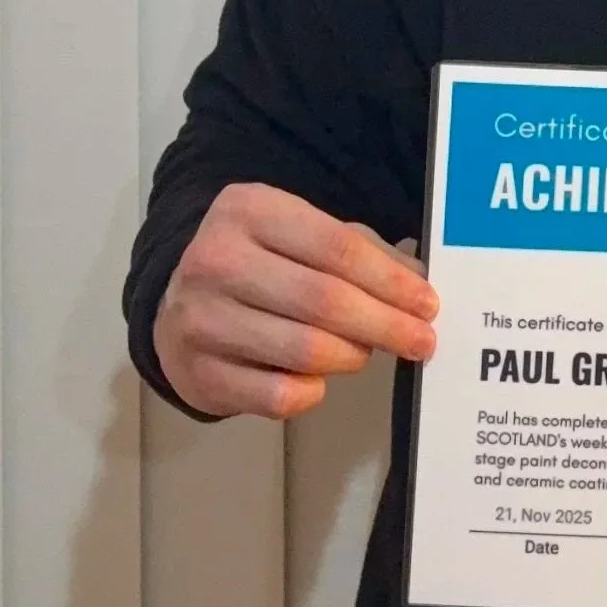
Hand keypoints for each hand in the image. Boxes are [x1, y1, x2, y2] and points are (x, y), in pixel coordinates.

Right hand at [154, 181, 438, 420]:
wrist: (178, 304)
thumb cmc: (259, 265)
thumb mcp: (302, 235)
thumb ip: (362, 252)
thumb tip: (418, 285)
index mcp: (250, 210)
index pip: (338, 248)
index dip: (390, 281)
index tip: (427, 304)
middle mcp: (216, 259)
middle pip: (324, 301)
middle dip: (385, 325)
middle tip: (421, 340)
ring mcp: (200, 319)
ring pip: (306, 351)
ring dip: (352, 356)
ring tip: (365, 352)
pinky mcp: (196, 373)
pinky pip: (278, 396)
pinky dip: (313, 391)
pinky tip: (318, 378)